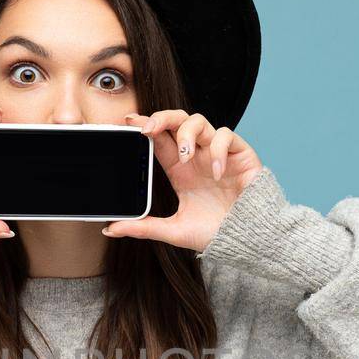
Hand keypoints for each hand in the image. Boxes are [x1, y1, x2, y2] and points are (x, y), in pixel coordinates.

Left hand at [101, 110, 264, 251]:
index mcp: (180, 170)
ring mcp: (218, 153)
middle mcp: (197, 157)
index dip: (145, 126)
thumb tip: (110, 230)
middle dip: (162, 117)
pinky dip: (219, 150)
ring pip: (200, 121)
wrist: (248, 241)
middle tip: (149, 128)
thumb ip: (143, 228)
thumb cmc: (215, 233)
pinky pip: (227, 136)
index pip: (160, 138)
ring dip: (188, 133)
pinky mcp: (240, 155)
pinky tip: (217, 174)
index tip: (129, 122)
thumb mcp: (173, 231)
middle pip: (178, 120)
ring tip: (185, 156)